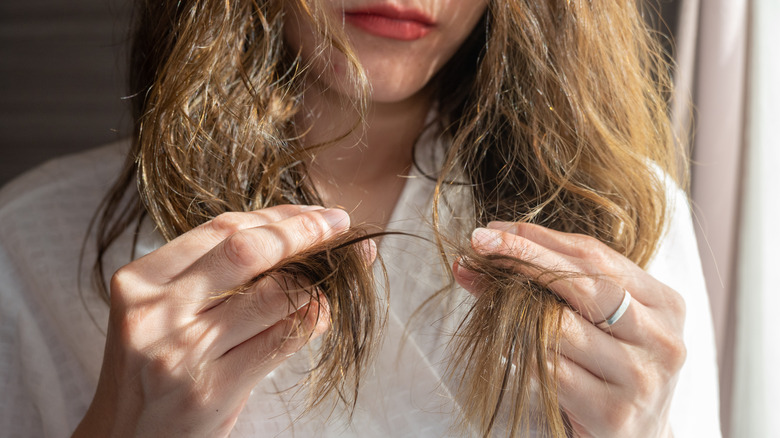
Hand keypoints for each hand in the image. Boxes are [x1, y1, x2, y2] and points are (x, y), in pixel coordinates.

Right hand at [73, 205, 368, 437]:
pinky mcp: (212, 388)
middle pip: (248, 250)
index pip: (222, 228)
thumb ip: (212, 275)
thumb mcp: (161, 312)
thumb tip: (295, 233)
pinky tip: (323, 314)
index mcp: (140, 281)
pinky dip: (311, 320)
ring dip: (316, 281)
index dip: (277, 215)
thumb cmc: (152, 369)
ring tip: (337, 277)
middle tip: (340, 225)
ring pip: (273, 295)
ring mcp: (184, 351)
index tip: (313, 212)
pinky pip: (280, 340)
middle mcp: (157, 311)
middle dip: (304, 231)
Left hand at [453, 222, 684, 437]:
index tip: (494, 230)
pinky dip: (521, 352)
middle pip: (582, 284)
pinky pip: (549, 370)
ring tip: (487, 296)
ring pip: (560, 328)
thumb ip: (558, 285)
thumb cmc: (613, 368)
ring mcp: (639, 378)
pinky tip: (506, 344)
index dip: (540, 239)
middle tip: (480, 244)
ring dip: (514, 308)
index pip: (595, 257)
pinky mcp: (612, 413)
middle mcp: (660, 338)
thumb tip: (480, 255)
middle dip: (524, 257)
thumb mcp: (603, 322)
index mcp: (665, 304)